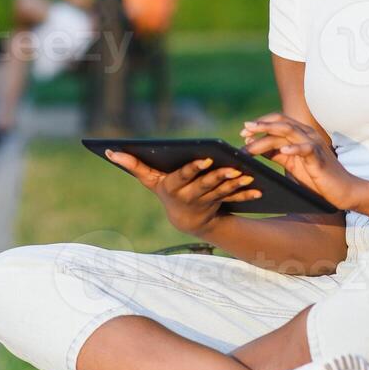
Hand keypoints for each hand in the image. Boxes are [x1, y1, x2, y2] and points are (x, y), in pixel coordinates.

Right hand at [104, 150, 261, 237]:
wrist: (186, 220)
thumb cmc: (165, 191)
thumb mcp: (150, 180)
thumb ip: (133, 165)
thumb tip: (110, 149)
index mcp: (173, 187)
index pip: (184, 176)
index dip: (195, 168)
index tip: (206, 158)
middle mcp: (189, 196)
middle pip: (206, 185)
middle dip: (220, 177)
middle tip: (233, 167)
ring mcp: (206, 202)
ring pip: (223, 192)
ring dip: (236, 185)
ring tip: (248, 174)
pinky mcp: (221, 205)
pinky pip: (236, 201)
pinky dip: (247, 196)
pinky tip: (258, 189)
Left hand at [239, 113, 368, 210]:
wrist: (342, 190)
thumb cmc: (316, 178)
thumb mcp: (291, 164)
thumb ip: (276, 154)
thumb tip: (252, 148)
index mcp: (299, 135)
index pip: (278, 121)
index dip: (261, 123)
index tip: (243, 132)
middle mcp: (306, 135)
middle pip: (281, 123)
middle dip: (260, 126)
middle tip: (244, 130)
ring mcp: (314, 144)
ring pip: (289, 132)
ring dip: (268, 134)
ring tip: (253, 137)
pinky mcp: (320, 158)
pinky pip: (306, 149)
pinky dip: (294, 148)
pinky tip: (283, 151)